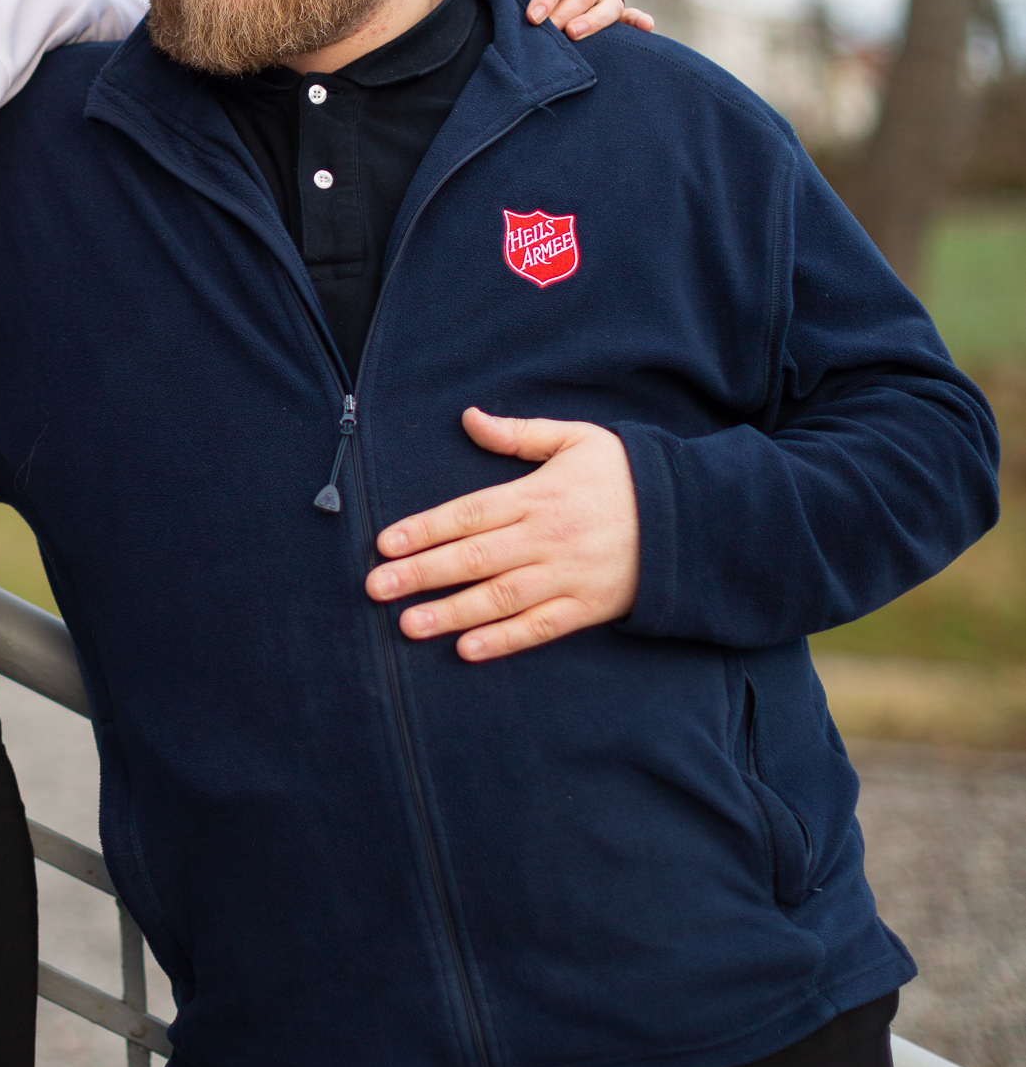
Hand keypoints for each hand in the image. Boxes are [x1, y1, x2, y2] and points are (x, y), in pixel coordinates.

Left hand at [365, 409, 640, 659]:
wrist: (691, 517)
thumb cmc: (626, 475)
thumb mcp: (577, 439)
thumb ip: (519, 434)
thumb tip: (469, 418)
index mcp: (538, 495)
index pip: (469, 513)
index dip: (424, 529)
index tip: (384, 544)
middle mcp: (547, 537)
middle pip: (473, 557)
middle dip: (421, 574)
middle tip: (376, 588)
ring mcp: (567, 576)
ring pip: (499, 597)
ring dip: (451, 612)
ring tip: (408, 625)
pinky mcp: (588, 607)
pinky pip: (540, 627)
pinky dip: (504, 640)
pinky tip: (468, 649)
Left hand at [510, 0, 654, 40]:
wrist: (515, 1)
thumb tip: (536, 15)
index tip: (533, 18)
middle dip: (566, 12)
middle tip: (550, 31)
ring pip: (609, 3)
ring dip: (594, 20)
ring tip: (574, 34)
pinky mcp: (608, 13)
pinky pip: (626, 15)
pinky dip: (636, 20)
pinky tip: (645, 26)